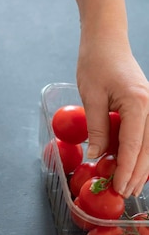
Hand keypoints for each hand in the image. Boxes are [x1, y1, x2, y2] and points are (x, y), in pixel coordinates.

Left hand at [76, 35, 148, 196]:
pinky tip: (131, 164)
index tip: (120, 186)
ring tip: (129, 184)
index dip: (127, 169)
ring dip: (140, 165)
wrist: (106, 41)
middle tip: (125, 193)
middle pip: (147, 148)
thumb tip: (97, 155)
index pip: (134, 145)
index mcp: (138, 103)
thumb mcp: (91, 97)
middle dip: (137, 173)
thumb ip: (97, 128)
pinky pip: (144, 134)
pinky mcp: (145, 106)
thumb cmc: (96, 63)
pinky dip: (138, 151)